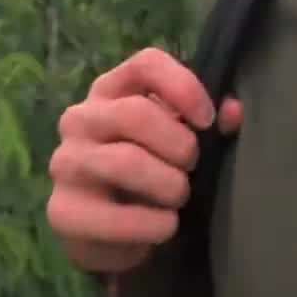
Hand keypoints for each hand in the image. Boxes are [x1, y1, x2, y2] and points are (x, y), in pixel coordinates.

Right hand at [46, 47, 245, 275]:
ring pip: (126, 162)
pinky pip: (113, 217)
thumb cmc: (149, 170)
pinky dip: (151, 224)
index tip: (207, 119)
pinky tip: (165, 226)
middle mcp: (81, 119)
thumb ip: (206, 123)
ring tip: (179, 197)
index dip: (183, 87)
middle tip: (192, 167)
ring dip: (168, 184)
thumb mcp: (176, 140)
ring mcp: (67, 163)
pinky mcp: (64, 211)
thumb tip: (233, 111)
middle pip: (136, 114)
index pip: (145, 64)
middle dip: (179, 145)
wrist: (110, 232)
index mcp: (111, 91)